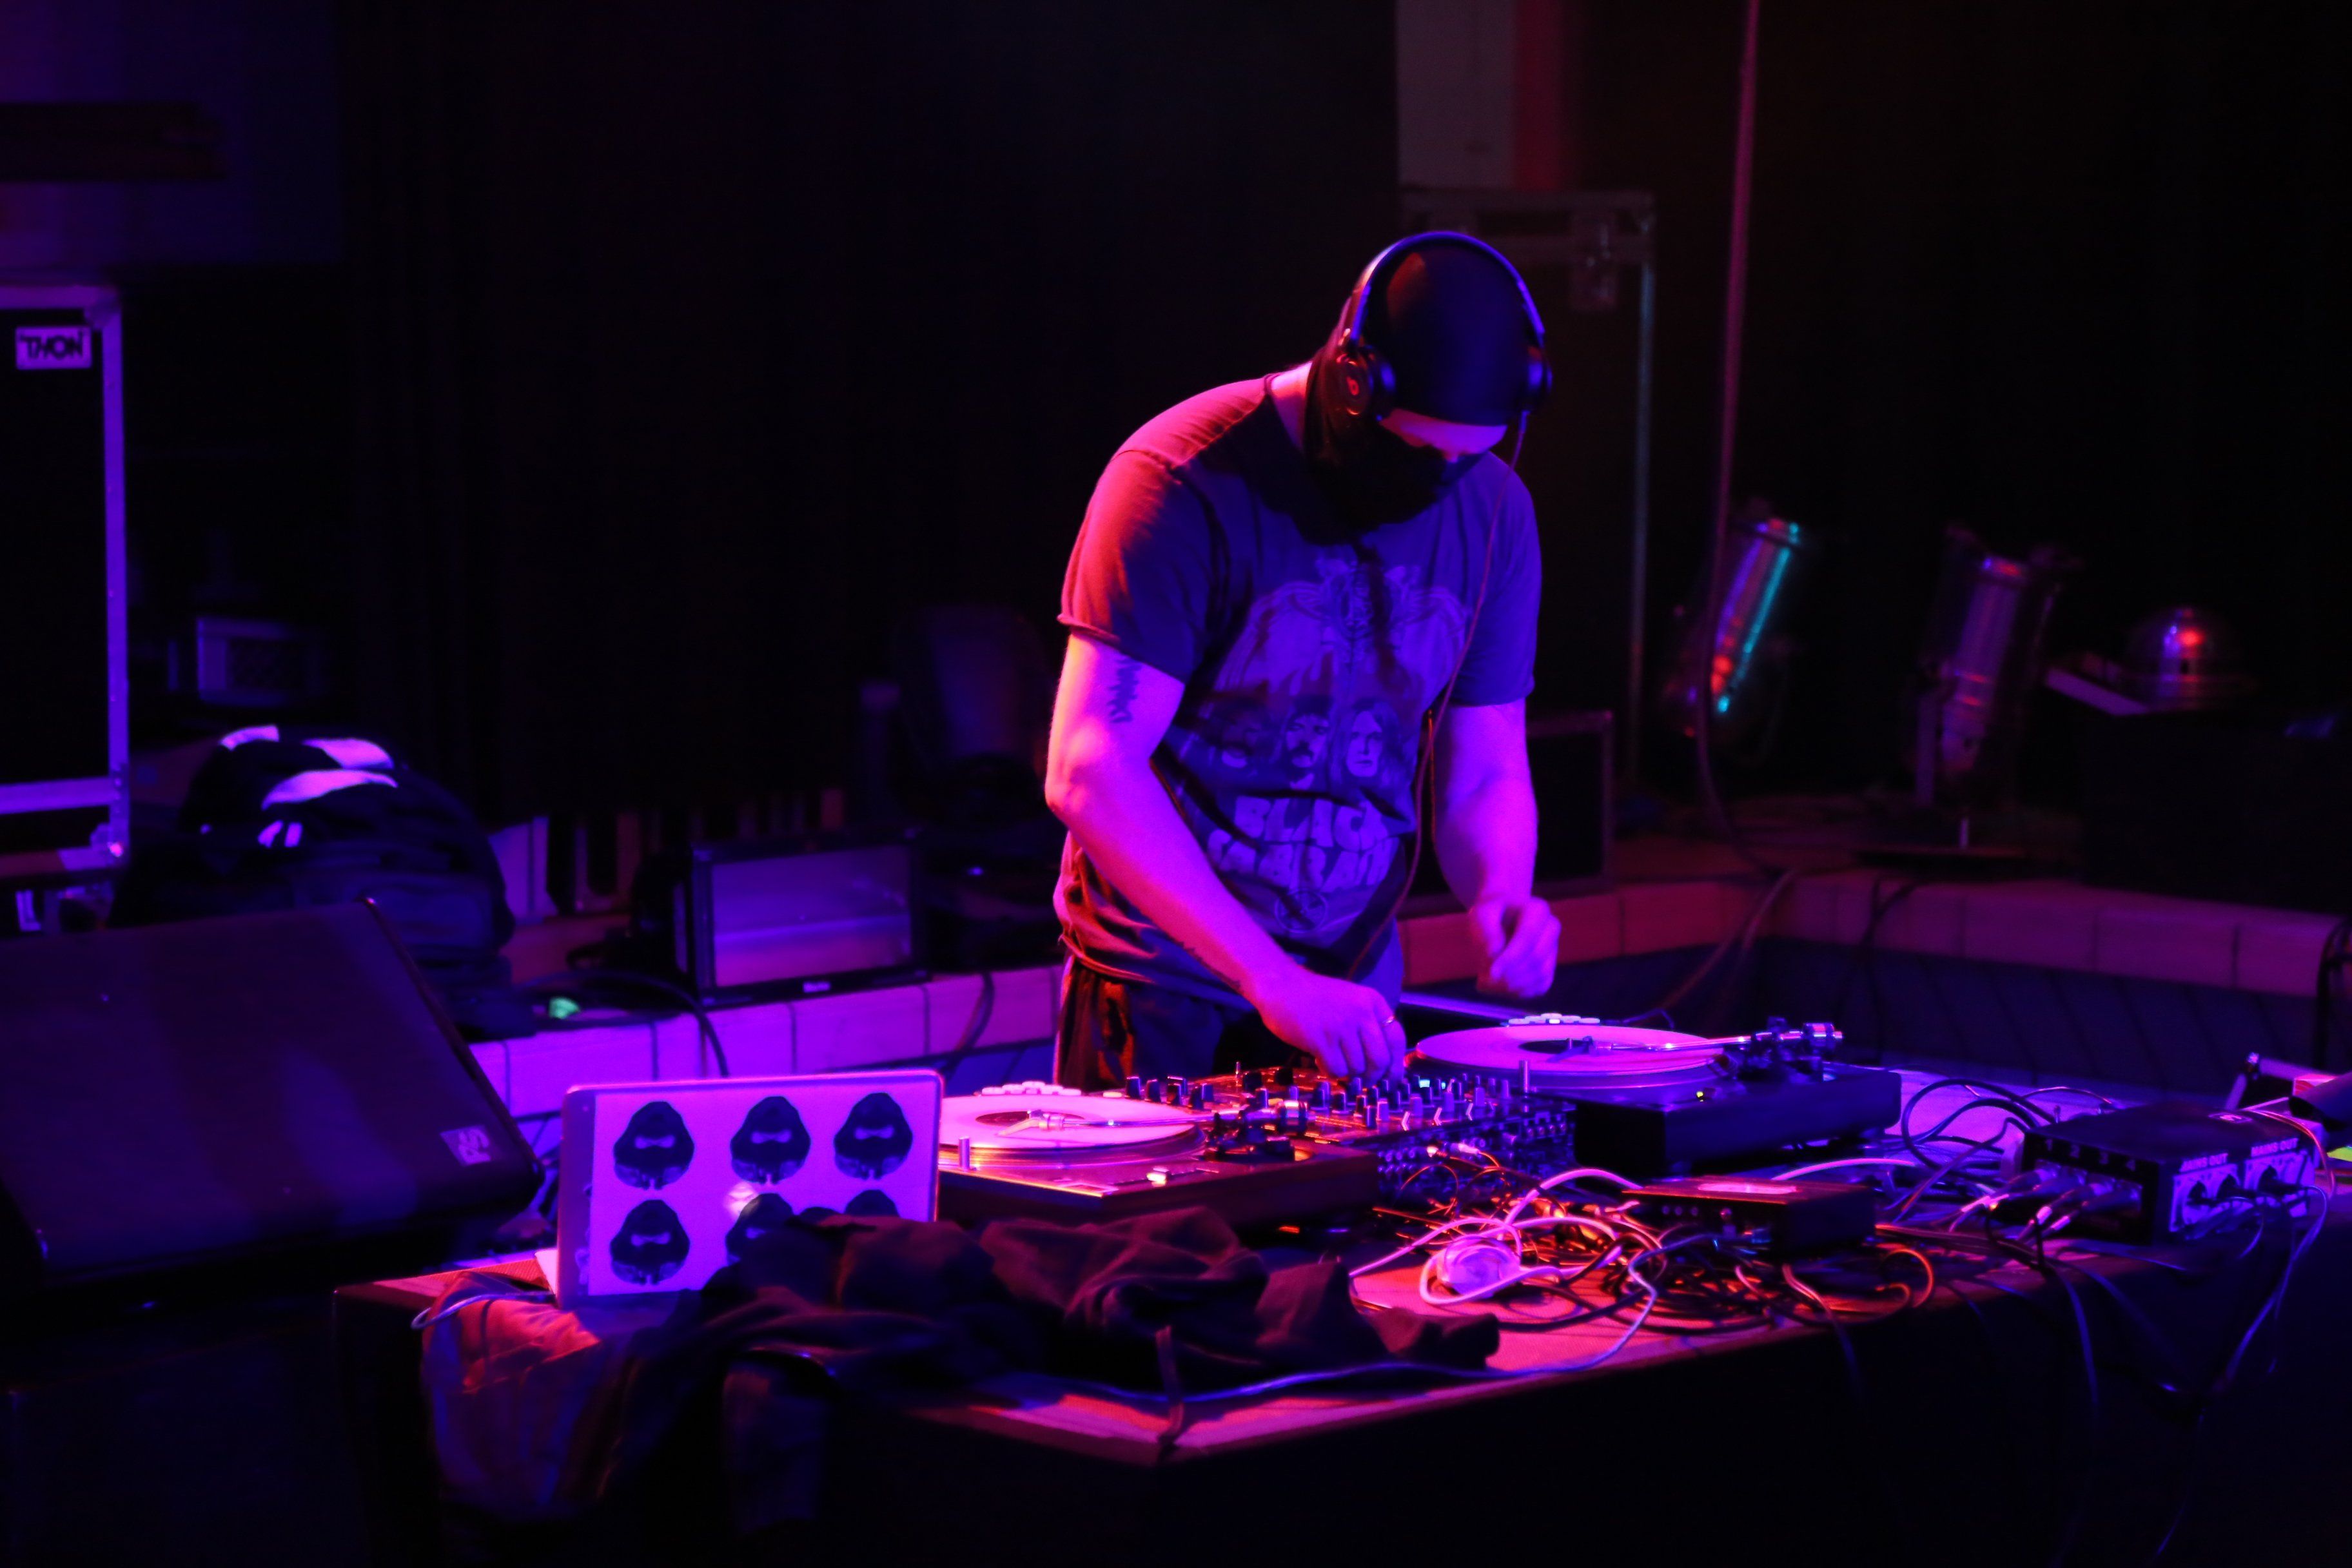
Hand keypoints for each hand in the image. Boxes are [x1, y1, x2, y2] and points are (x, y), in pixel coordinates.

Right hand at [1244, 967, 1406, 1078]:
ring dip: (1346, 1073)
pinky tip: (1320, 1061)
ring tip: (1332, 1061)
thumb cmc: (1315, 998)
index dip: (1395, 1065)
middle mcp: (1361, 1013)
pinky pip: (1336, 1069)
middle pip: (1380, 1060)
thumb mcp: (1350, 1002)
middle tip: (1360, 1081)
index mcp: (1372, 1002)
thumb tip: (1383, 1065)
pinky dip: (1330, 1072)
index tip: (1390, 1080)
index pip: (1396, 1039)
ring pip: (1357, 1068)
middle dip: (1372, 1077)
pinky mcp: (1321, 1039)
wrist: (1281, 986)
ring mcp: (1341, 1026)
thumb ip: (1368, 1026)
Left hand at [1469, 895, 1559, 998]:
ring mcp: (1553, 949)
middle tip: (1486, 981)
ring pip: (1540, 974)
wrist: (1500, 919)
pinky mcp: (1549, 967)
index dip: (1511, 957)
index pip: (1528, 936)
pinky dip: (1520, 992)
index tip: (1491, 973)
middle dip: (1511, 974)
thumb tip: (1494, 954)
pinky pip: (1541, 986)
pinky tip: (1500, 989)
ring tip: (1488, 985)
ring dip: (1514, 985)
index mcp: (1537, 909)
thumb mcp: (1481, 915)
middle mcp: (1551, 928)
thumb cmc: (1490, 915)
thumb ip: (1486, 931)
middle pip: (1536, 958)